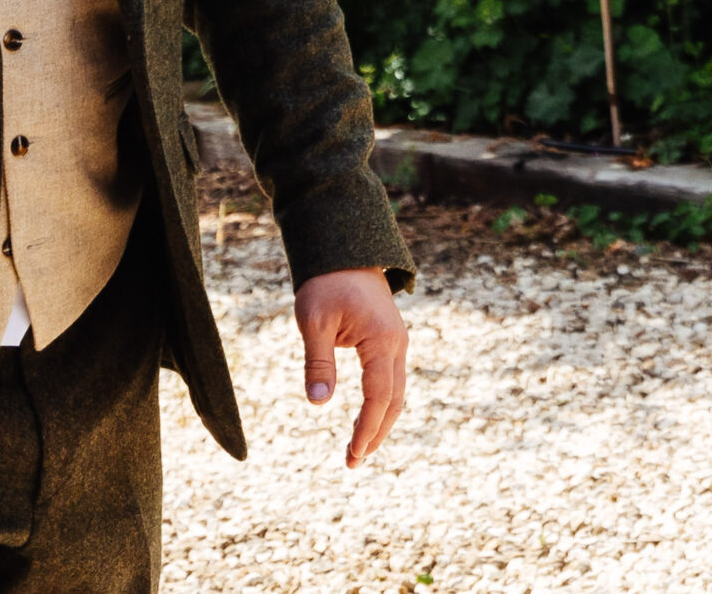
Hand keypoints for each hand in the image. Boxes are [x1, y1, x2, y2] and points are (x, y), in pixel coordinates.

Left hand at [294, 267, 407, 468]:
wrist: (344, 249)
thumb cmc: (325, 283)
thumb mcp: (314, 322)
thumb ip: (318, 363)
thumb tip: (317, 403)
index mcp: (382, 341)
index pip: (378, 396)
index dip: (367, 429)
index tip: (353, 454)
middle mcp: (397, 344)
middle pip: (394, 401)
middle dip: (375, 434)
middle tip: (352, 462)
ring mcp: (396, 342)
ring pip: (395, 393)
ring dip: (379, 422)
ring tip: (357, 450)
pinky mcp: (389, 341)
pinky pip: (390, 380)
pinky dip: (380, 404)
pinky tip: (365, 420)